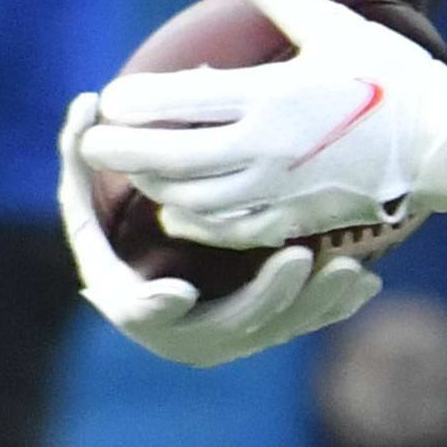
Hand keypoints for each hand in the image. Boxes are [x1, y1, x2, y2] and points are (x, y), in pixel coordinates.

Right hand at [56, 93, 377, 366]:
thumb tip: (86, 103)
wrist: (149, 298)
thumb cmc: (117, 239)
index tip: (177, 291)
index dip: (154, 306)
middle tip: (296, 259)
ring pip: (276, 330)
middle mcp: (178, 337)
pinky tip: (367, 281)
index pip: (139, 310)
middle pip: (227, 326)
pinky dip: (332, 307)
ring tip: (347, 268)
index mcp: (128, 303)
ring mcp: (225, 343)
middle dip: (265, 295)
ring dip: (313, 301)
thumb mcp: (89, 203)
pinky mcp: (260, 338)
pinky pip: (300, 326)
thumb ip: (80, 161)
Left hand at [79, 0, 446, 249]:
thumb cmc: (392, 76)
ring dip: (153, 186)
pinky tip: (177, 212)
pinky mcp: (295, 219)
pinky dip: (193, 223)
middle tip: (94, 142)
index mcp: (270, 95)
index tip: (110, 100)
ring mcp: (279, 190)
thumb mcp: (333, 25)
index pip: (176, 104)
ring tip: (135, 170)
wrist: (446, 145)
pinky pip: (227, 231)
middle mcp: (266, 148)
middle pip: (168, 159)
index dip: (131, 105)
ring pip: (190, 200)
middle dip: (120, 151)